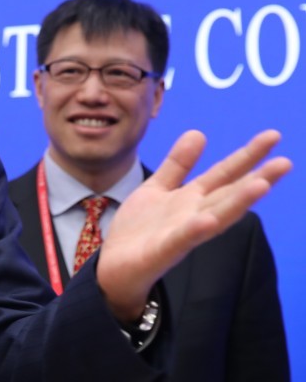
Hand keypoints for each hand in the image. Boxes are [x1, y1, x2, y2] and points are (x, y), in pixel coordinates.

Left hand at [97, 129, 291, 320]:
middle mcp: (194, 215)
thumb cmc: (139, 229)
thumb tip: (199, 132)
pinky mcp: (163, 251)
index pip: (225, 174)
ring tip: (262, 185)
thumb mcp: (157, 188)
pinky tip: (206, 220)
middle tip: (286, 162)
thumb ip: (177, 164)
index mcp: (191, 199)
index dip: (247, 156)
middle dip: (258, 179)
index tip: (273, 136)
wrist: (113, 267)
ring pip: (215, 216)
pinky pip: (181, 239)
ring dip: (238, 202)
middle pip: (229, 194)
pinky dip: (195, 230)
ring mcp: (181, 234)